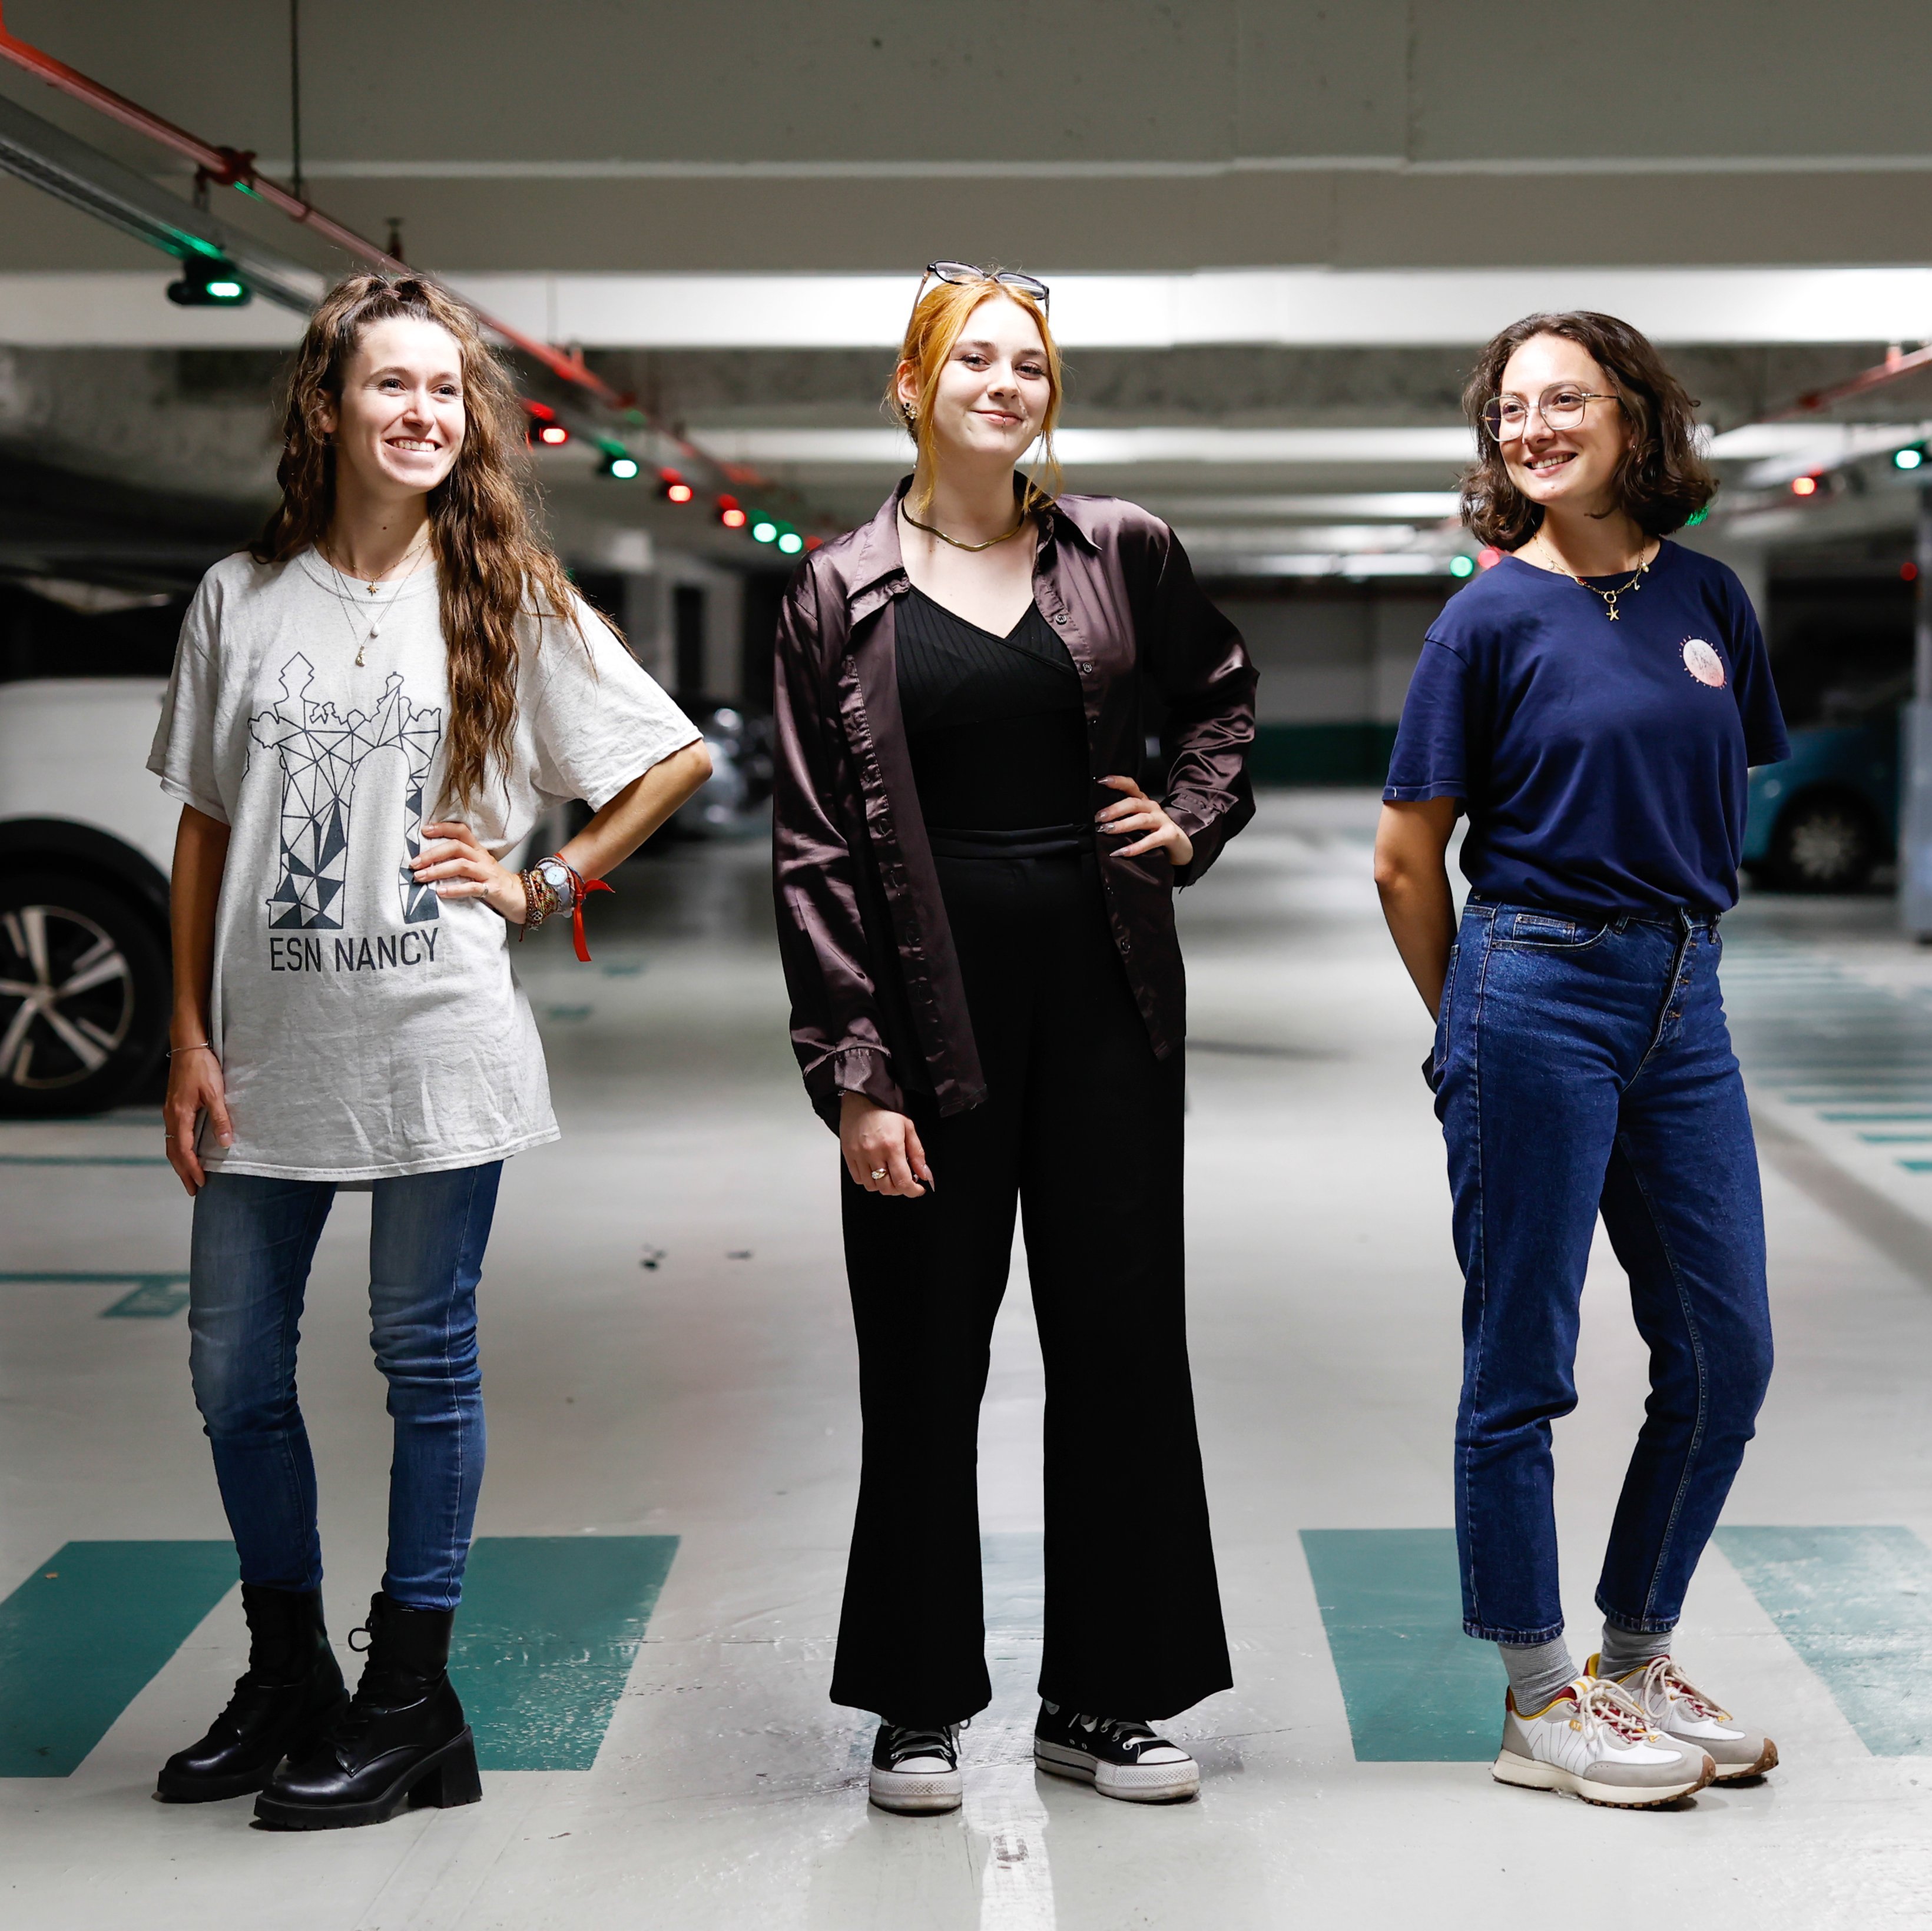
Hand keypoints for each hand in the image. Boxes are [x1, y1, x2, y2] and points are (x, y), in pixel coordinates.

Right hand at [163, 1044, 231, 1195]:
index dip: (192, 1168)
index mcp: (180, 1115)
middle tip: (193, 1189)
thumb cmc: (202, 1067)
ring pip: (171, 1144)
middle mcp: (171, 1116)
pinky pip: (173, 1134)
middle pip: (174, 1152)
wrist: (188, 1046)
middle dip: (183, 1171)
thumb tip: (225, 1143)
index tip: (201, 1183)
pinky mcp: (174, 1106)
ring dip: (180, 1162)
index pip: (184, 1150)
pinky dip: (178, 1148)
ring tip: (189, 1176)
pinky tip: (186, 1151)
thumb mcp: (215, 1093)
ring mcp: (170, 1111)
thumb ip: (220, 1118)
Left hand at [412, 822, 527, 921]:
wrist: (521, 898)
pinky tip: (441, 892)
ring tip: (421, 877)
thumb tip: (429, 862)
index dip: (443, 828)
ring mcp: (488, 873)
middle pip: (456, 847)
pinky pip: (472, 887)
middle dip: (432, 854)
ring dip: (438, 871)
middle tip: (414, 863)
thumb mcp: (478, 867)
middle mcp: (482, 859)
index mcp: (478, 850)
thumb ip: (459, 861)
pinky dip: (455, 889)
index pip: (461, 831)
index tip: (424, 830)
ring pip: (461, 865)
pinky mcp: (492, 889)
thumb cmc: (494, 882)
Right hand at [839, 1093, 934, 1197]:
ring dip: (883, 1185)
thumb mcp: (908, 1127)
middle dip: (899, 1188)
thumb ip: (917, 1153)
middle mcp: (873, 1153)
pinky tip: (875, 1169)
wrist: (861, 1096)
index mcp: (891, 1146)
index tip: (917, 1189)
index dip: (913, 1191)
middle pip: (887, 1188)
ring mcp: (858, 1155)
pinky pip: (858, 1179)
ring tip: (889, 1173)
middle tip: (904, 1178)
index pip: (902, 1182)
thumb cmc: (885, 1109)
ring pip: (872, 1186)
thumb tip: (924, 1174)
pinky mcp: (848, 1155)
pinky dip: (868, 1180)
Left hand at [1095, 775, 1192, 865]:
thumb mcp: (1139, 823)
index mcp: (1143, 802)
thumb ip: (1123, 820)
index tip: (1101, 781)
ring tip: (1107, 830)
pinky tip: (1123, 852)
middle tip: (1099, 817)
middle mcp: (1152, 808)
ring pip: (1141, 819)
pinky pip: (1152, 840)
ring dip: (1123, 824)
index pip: (1131, 786)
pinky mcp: (1169, 835)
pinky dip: (1136, 847)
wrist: (1181, 846)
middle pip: (1133, 803)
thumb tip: (1098, 824)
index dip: (1117, 781)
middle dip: (1114, 809)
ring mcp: (1162, 820)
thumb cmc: (1155, 833)